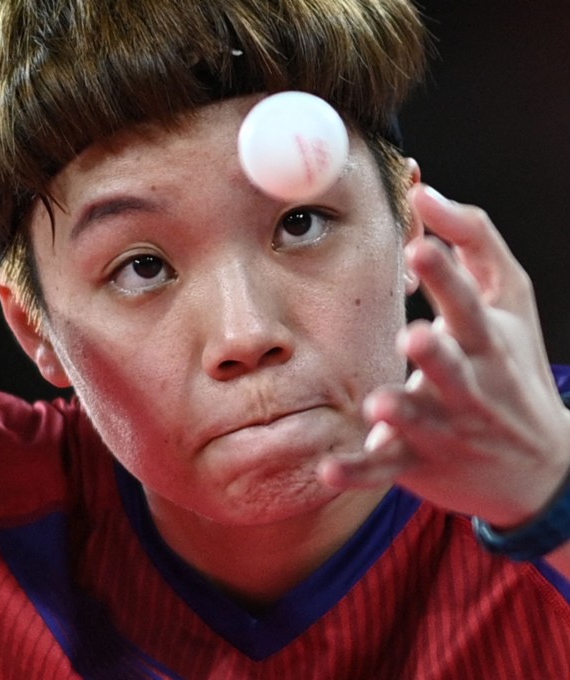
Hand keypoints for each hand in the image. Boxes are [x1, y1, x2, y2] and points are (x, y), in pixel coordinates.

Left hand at [320, 183, 569, 528]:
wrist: (542, 469)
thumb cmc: (513, 366)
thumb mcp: (510, 301)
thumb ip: (471, 241)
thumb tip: (424, 189)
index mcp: (487, 341)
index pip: (468, 305)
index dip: (447, 278)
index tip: (419, 249)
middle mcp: (468, 386)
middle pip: (451, 367)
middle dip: (437, 354)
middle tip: (417, 336)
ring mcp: (444, 429)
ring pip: (419, 421)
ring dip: (401, 413)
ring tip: (381, 404)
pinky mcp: (417, 464)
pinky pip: (383, 470)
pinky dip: (357, 472)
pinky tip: (326, 470)